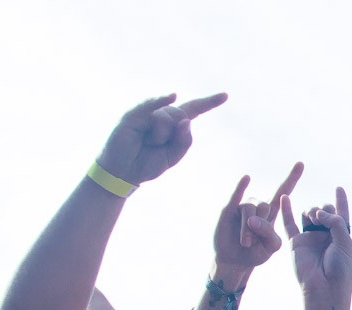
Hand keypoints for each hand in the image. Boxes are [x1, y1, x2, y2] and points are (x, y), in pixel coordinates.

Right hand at [95, 93, 227, 185]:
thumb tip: (187, 120)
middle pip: (181, 115)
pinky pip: (151, 106)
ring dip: (160, 136)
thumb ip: (184, 141)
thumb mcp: (173, 156)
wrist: (125, 172)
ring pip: (167, 116)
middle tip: (156, 145)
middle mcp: (162, 115)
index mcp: (175, 125)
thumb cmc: (148, 163)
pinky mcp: (134, 115)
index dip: (209, 103)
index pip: (194, 110)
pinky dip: (160, 100)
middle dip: (174, 134)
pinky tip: (172, 96)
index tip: (225, 95)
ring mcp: (148, 113)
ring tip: (146, 142)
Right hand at [213, 164, 303, 273]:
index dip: (292, 178)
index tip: (301, 163)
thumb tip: (253, 219)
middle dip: (259, 227)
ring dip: (247, 229)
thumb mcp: (271, 247)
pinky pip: (236, 196)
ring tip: (245, 242)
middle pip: (264, 205)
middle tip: (252, 243)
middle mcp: (258, 206)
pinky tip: (246, 179)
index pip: (284, 192)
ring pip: (250, 209)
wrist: (235, 261)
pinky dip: (241, 187)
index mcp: (271, 212)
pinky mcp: (228, 209)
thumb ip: (270, 234)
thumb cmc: (256, 253)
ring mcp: (242, 206)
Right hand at [281, 189, 351, 301]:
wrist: (325, 290)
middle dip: (324, 209)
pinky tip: (284, 197)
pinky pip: (288, 224)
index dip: (341, 201)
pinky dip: (286, 210)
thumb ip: (335, 222)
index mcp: (341, 237)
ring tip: (314, 218)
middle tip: (323, 220)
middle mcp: (326, 236)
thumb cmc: (340, 270)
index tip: (338, 188)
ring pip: (309, 214)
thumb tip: (319, 212)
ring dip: (312, 210)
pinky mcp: (296, 243)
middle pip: (324, 211)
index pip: (341, 215)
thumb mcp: (345, 243)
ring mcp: (310, 239)